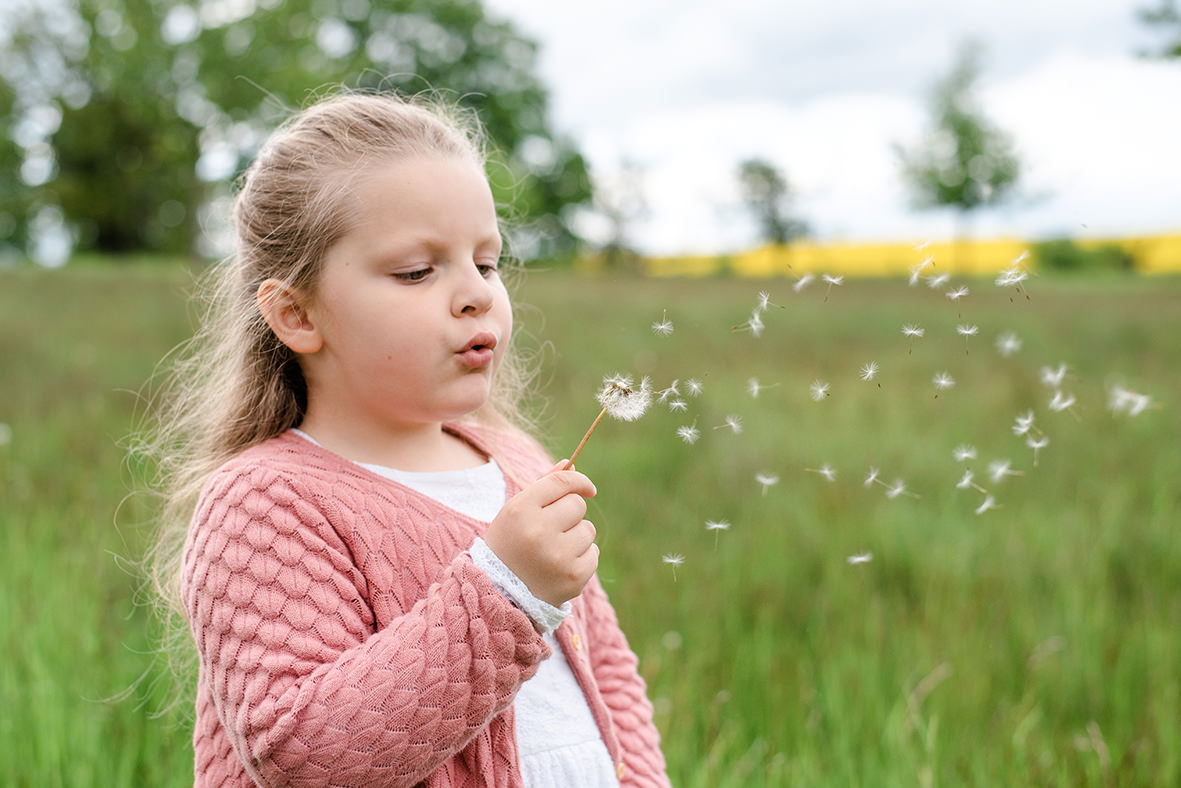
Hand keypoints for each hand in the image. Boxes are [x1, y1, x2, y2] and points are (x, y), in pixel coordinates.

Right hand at [483, 461, 598, 606]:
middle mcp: (538, 532)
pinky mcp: (573, 578)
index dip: (579, 481)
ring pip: (588, 529)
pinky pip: (594, 553)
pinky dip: (582, 558)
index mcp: (520, 510)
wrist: (500, 594)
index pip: (561, 482)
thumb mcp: (516, 512)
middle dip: (570, 514)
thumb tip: (571, 463)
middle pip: (577, 505)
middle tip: (552, 530)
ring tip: (553, 551)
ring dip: (577, 537)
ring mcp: (557, 557)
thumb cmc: (511, 544)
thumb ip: (544, 485)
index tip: (588, 489)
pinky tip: (561, 566)